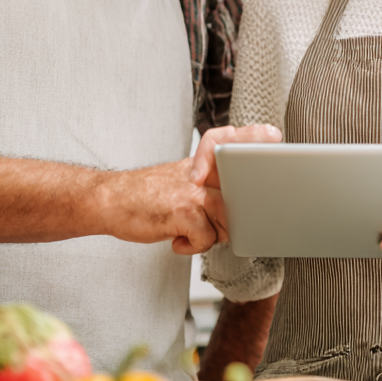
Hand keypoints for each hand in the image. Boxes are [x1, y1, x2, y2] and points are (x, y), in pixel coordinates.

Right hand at [94, 124, 281, 255]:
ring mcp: (191, 189)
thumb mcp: (180, 179)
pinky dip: (193, 246)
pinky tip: (177, 240)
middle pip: (239, 179)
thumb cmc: (146, 196)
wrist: (109, 201)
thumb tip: (239, 209)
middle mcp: (198, 171)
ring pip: (228, 217)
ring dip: (212, 234)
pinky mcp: (182, 210)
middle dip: (247, 202)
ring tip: (191, 231)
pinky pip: (206, 237)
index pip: (229, 141)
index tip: (272, 134)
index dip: (251, 136)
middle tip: (244, 213)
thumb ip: (209, 187)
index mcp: (198, 162)